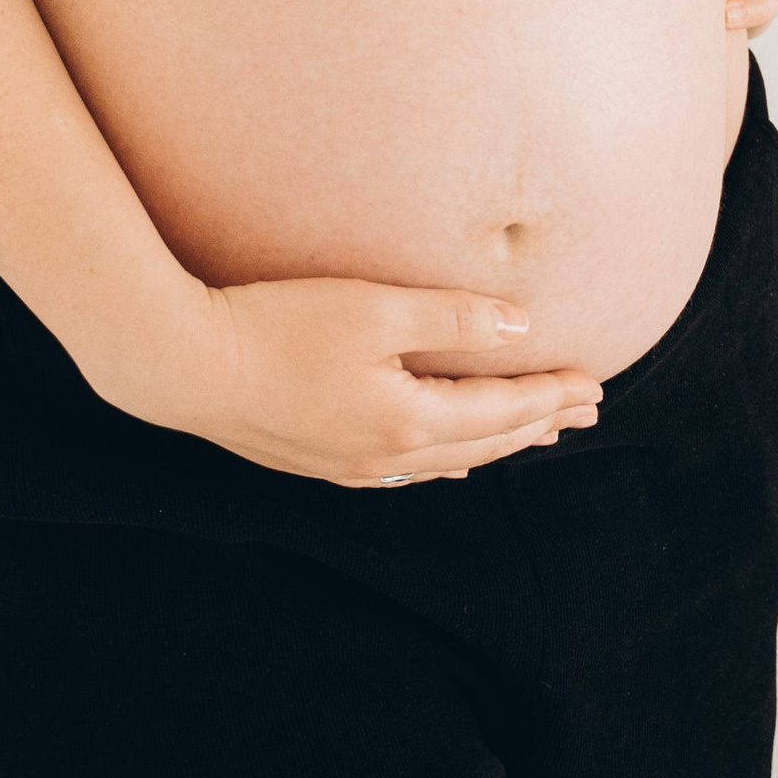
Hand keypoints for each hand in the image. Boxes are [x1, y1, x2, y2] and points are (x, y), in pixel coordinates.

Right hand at [116, 275, 604, 489]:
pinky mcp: (319, 459)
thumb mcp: (371, 308)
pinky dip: (446, 457)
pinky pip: (407, 468)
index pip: (501, 412)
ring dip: (496, 443)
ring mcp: (350, 464)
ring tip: (533, 431)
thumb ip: (449, 317)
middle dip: (537, 424)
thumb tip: (520, 328)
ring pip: (447, 461)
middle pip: (483, 443)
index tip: (594, 385)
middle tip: (584, 411)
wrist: (184, 365)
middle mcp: (386, 457)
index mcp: (407, 421)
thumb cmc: (276, 325)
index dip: (550, 396)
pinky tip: (448, 457)